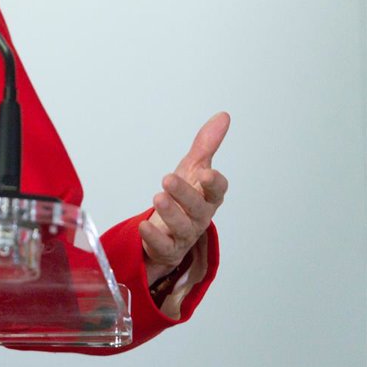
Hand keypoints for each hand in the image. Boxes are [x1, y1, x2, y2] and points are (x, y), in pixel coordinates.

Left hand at [139, 112, 229, 283]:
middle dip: (185, 194)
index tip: (205, 172)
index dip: (214, 183)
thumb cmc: (183, 197)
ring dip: (170, 213)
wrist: (167, 229)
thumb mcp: (192, 168)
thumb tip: (223, 117)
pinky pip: (164, 246)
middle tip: (167, 179)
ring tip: (157, 197)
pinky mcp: (167, 249)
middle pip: (198, 208)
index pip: (217, 190)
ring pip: (182, 227)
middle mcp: (199, 216)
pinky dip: (154, 237)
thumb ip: (206, 145)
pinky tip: (144, 226)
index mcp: (207, 196)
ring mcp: (184, 235)